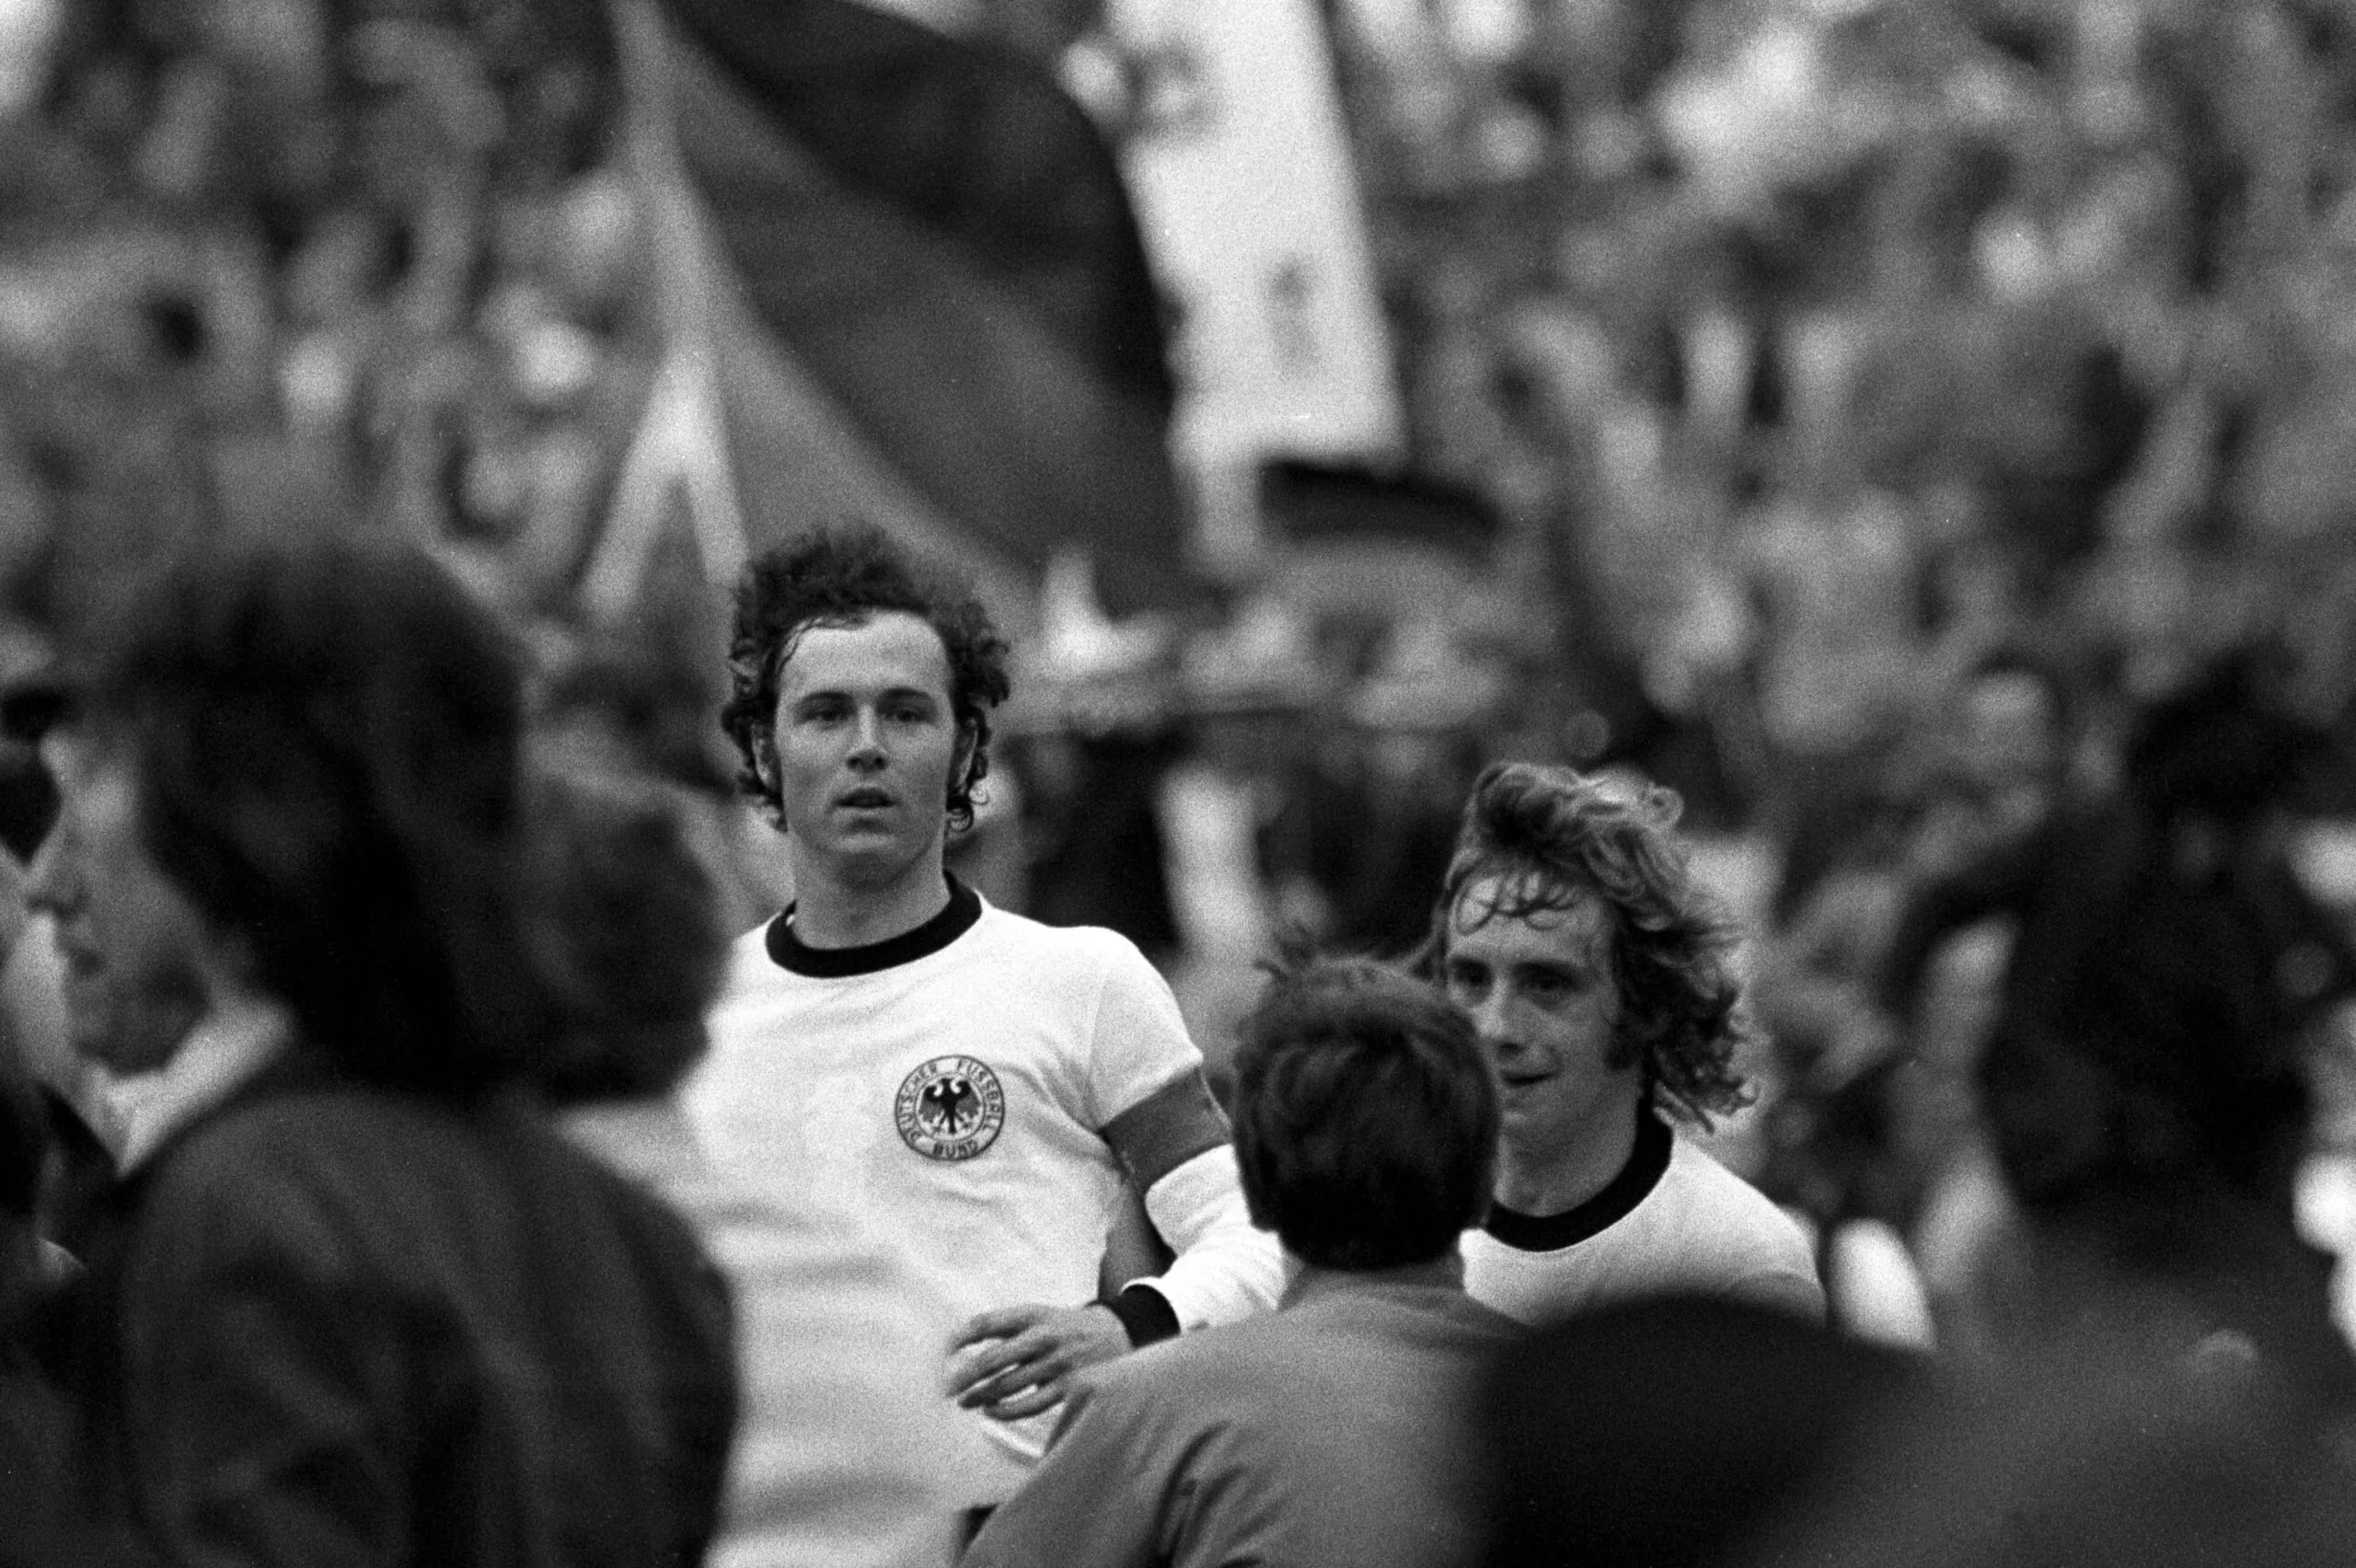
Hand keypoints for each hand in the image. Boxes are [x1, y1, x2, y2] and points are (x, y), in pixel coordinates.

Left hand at [945, 1302, 1129, 1421]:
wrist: (1118, 1333)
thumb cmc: (1066, 1327)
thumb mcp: (1039, 1315)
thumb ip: (1006, 1328)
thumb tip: (959, 1346)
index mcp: (1032, 1314)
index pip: (986, 1323)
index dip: (959, 1338)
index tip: (941, 1354)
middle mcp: (1043, 1336)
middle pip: (992, 1359)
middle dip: (963, 1377)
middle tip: (945, 1390)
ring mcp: (1057, 1363)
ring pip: (1007, 1385)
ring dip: (980, 1397)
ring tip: (965, 1402)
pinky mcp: (1070, 1386)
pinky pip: (1030, 1405)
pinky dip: (1005, 1411)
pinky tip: (992, 1411)